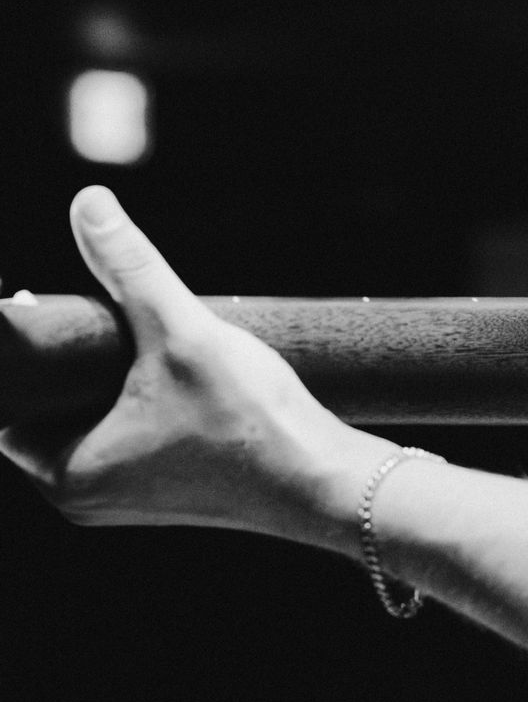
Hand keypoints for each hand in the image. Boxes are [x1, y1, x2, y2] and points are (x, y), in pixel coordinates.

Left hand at [0, 186, 395, 550]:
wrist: (323, 483)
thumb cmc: (251, 424)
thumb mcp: (182, 332)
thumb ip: (129, 267)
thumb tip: (87, 203)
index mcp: (65, 473)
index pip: (7, 405)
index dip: (23, 351)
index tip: (45, 306)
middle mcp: (82, 496)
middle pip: (44, 409)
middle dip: (66, 358)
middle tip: (94, 311)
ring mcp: (122, 498)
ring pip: (83, 419)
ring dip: (100, 377)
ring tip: (136, 336)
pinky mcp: (159, 490)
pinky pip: (120, 434)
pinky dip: (129, 398)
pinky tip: (165, 368)